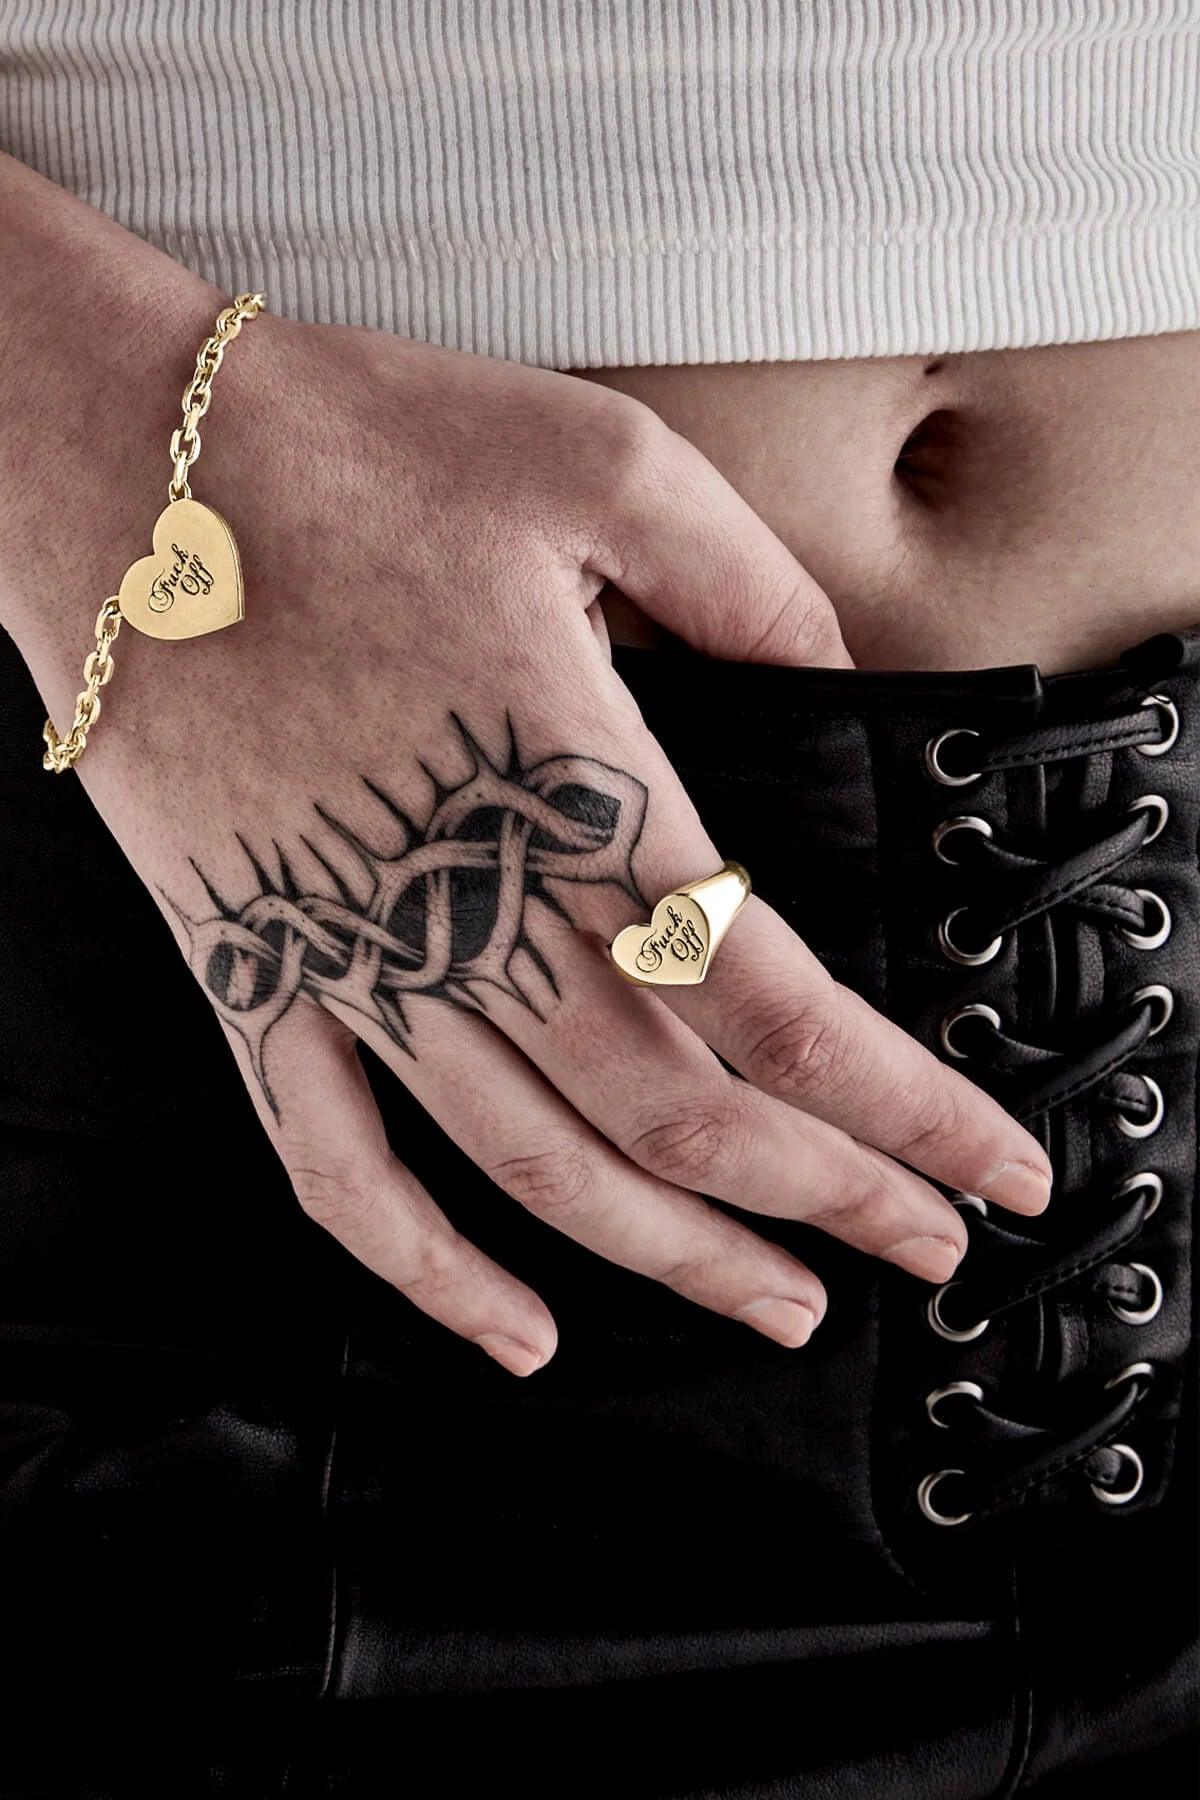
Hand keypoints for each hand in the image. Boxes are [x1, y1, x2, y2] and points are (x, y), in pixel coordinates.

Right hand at [5, 257, 1050, 1376]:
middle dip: (829, 1204)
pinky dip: (429, 1271)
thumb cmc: (332, 446)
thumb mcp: (595, 460)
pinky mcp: (251, 973)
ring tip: (774, 1306)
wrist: (105, 464)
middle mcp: (468, 903)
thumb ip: (748, 583)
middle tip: (919, 1250)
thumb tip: (839, 674)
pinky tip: (511, 1330)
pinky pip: (337, 1167)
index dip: (907, 1112)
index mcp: (574, 784)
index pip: (781, 1005)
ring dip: (676, 1259)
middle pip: (684, 1115)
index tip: (989, 1168)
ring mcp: (350, 959)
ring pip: (540, 1170)